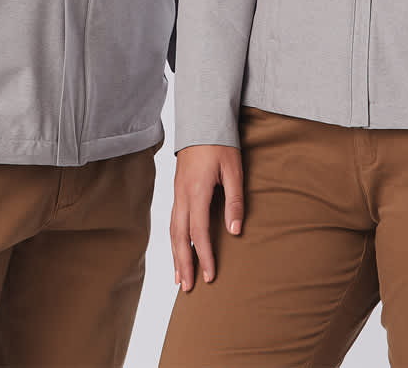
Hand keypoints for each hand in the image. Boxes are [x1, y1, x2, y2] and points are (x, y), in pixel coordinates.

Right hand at [170, 144, 243, 291]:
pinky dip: (174, 238)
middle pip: (180, 236)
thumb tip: (235, 232)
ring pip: (172, 229)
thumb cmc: (220, 143)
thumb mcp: (233, 170)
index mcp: (196, 191)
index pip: (199, 232)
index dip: (205, 256)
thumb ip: (234, 201)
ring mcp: (177, 191)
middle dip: (184, 263)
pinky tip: (177, 248)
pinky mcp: (177, 188)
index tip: (210, 276)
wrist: (202, 119)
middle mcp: (182, 194)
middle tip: (188, 288)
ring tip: (179, 277)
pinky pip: (172, 219)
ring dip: (176, 254)